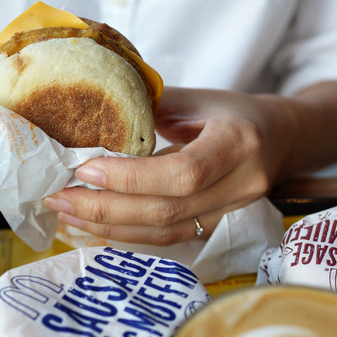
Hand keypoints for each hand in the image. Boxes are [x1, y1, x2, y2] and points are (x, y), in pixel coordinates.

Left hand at [42, 83, 336, 245]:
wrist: (278, 138)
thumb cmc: (230, 112)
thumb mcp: (195, 98)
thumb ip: (148, 108)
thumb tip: (87, 119)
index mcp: (238, 143)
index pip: (183, 173)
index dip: (130, 178)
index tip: (84, 170)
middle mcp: (242, 184)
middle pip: (167, 210)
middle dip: (105, 208)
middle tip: (58, 198)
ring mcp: (232, 213)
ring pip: (165, 232)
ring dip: (109, 227)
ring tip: (67, 215)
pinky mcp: (217, 229)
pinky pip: (168, 239)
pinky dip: (127, 235)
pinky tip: (93, 228)